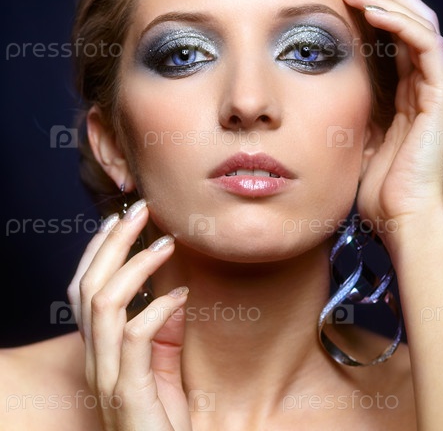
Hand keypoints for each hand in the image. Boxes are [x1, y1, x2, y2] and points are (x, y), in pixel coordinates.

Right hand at [67, 200, 191, 430]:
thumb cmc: (161, 421)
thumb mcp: (162, 369)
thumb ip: (162, 333)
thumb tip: (173, 293)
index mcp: (98, 350)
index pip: (83, 289)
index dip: (96, 251)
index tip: (117, 221)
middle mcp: (94, 358)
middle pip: (90, 286)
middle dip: (113, 243)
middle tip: (140, 211)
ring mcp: (106, 375)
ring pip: (105, 304)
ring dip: (135, 267)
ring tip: (164, 244)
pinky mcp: (128, 391)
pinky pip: (136, 337)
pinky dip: (158, 309)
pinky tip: (180, 297)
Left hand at [340, 0, 442, 257]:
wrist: (401, 219)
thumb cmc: (377, 187)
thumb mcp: (357, 138)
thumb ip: (351, 110)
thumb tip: (320, 93)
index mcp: (407, 92)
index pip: (395, 36)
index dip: (374, 7)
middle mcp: (425, 84)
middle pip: (410, 20)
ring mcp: (436, 89)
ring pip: (420, 25)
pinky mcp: (441, 98)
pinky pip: (424, 47)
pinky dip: (400, 25)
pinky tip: (372, 11)